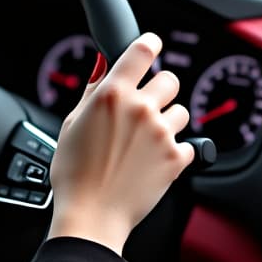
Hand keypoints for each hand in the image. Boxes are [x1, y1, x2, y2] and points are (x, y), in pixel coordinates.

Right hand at [47, 33, 194, 254]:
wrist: (91, 215)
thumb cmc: (74, 174)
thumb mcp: (72, 124)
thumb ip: (92, 90)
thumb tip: (102, 64)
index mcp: (112, 94)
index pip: (143, 50)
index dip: (149, 45)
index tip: (151, 48)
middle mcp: (141, 108)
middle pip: (170, 80)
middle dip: (159, 91)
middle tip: (143, 110)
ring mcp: (162, 133)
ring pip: (181, 112)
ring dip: (167, 122)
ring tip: (145, 143)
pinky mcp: (177, 158)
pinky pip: (188, 144)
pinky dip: (175, 151)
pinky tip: (152, 162)